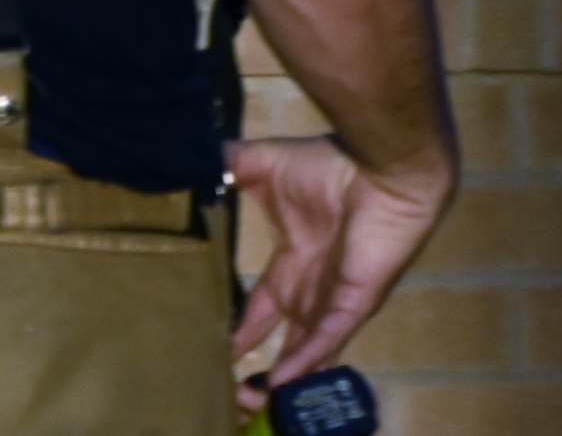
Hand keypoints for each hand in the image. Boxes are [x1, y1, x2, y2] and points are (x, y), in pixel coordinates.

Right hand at [225, 134, 453, 407]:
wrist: (378, 166)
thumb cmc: (327, 165)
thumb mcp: (261, 164)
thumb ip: (226, 165)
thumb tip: (183, 159)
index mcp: (293, 262)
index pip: (262, 307)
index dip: (241, 329)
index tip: (216, 348)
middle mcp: (312, 288)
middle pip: (284, 341)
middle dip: (260, 369)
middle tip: (231, 393)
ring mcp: (334, 299)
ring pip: (306, 353)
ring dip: (282, 378)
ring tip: (249, 402)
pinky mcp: (353, 303)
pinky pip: (327, 340)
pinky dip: (305, 362)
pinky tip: (281, 382)